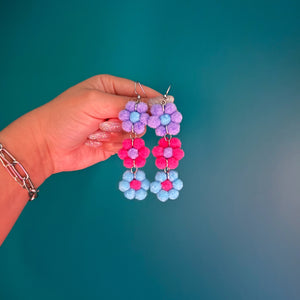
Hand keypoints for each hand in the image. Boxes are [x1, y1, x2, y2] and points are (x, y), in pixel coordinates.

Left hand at [0, 75, 160, 184]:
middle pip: (140, 113)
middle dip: (128, 120)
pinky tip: (95, 141)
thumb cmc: (66, 117)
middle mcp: (113, 106)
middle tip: (112, 122)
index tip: (166, 108)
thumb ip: (126, 103)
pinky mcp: (112, 143)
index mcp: (109, 88)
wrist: (47, 146)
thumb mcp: (95, 102)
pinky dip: (112, 144)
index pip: (139, 91)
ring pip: (134, 131)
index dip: (152, 100)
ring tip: (96, 132)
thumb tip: (155, 104)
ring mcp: (114, 126)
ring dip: (116, 133)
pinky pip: (125, 144)